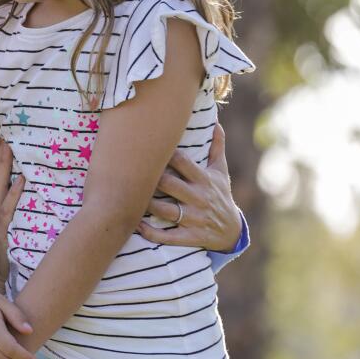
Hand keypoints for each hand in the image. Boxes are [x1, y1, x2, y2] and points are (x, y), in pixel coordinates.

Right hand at [0, 139, 25, 291]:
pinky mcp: (0, 236)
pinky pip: (7, 211)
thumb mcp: (0, 247)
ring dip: (4, 169)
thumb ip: (7, 232)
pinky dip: (13, 195)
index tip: (2, 145)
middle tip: (3, 136)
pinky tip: (21, 181)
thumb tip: (21, 219)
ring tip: (8, 148)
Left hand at [138, 124, 241, 250]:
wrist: (232, 231)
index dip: (164, 154)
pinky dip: (150, 232)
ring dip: (146, 204)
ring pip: (165, 210)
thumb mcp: (221, 172)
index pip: (182, 163)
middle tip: (129, 171)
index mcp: (203, 179)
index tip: (145, 146)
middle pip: (169, 184)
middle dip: (150, 178)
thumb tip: (215, 122)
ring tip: (127, 197)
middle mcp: (198, 198)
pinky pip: (167, 236)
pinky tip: (135, 224)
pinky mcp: (190, 237)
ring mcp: (194, 218)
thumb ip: (216, 147)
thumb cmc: (219, 195)